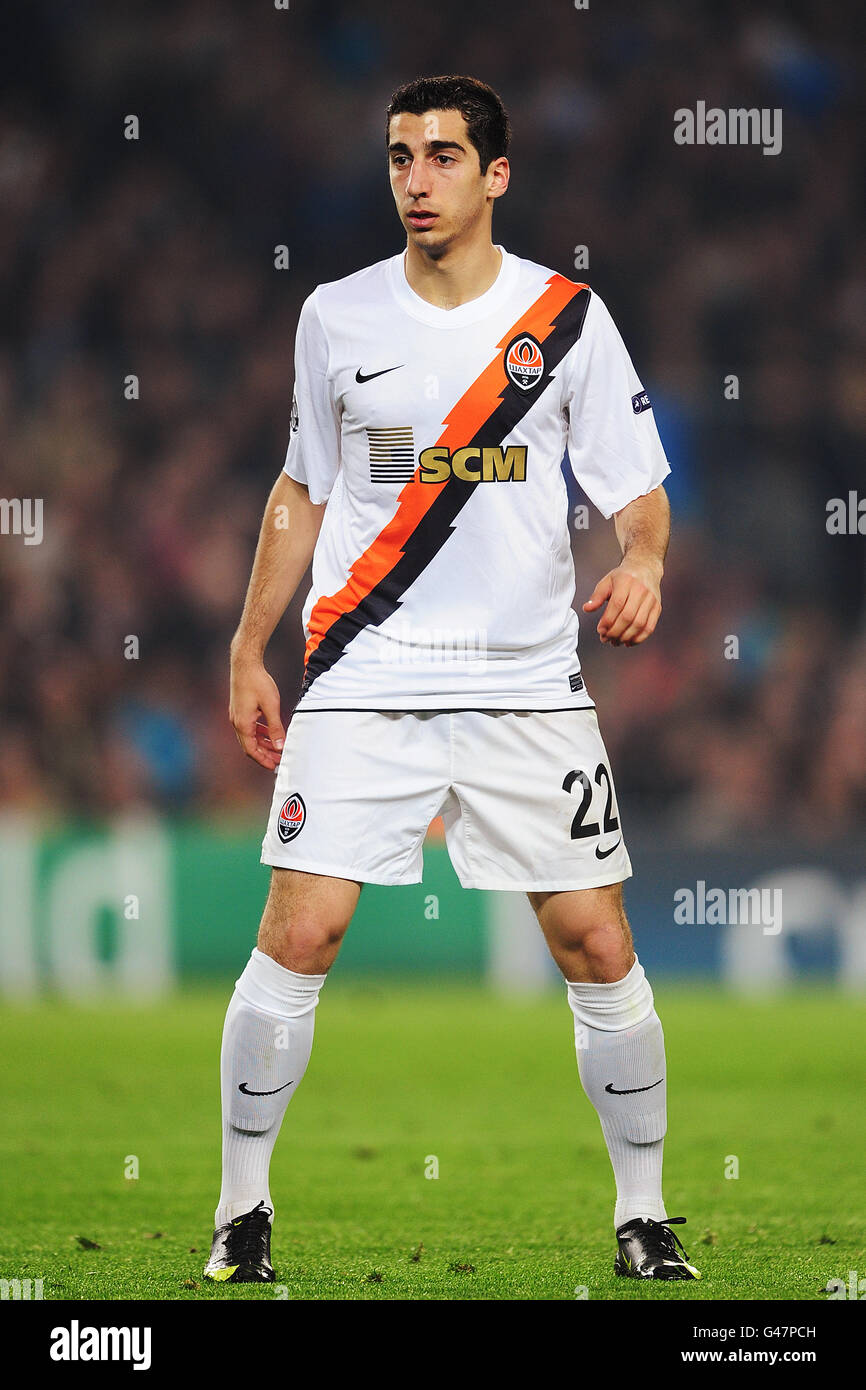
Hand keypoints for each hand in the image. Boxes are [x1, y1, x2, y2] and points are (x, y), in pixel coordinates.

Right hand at [229, 653, 285, 769]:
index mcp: (243, 724)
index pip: (251, 750)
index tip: (274, 766)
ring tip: (277, 748)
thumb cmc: (258, 682)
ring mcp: (237, 715)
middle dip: (265, 754)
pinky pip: (249, 727)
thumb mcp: (271, 706)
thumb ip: (275, 727)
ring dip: (263, 743)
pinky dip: (260, 733)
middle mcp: (237, 722)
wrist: (245, 664)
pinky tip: (270, 733)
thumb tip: (279, 745)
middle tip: (279, 760)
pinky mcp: (240, 709)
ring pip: (250, 736)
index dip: (263, 760)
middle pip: (250, 746)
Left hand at [582, 561, 661, 645]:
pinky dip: (639, 638)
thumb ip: (597, 596)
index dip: (608, 620)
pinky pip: (649, 627)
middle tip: (606, 638)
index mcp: (626, 582)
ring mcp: (651, 600)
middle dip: (615, 631)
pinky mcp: (657, 608)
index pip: (617, 604)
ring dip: (626, 637)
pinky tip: (628, 642)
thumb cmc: (623, 577)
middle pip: (628, 616)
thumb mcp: (607, 582)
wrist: (645, 568)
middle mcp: (641, 590)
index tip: (600, 630)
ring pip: (639, 624)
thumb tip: (587, 609)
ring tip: (615, 642)